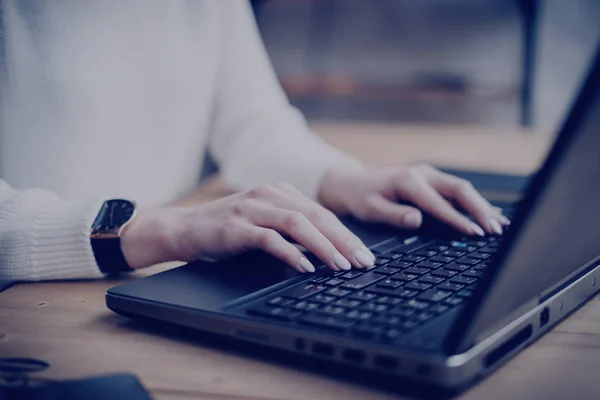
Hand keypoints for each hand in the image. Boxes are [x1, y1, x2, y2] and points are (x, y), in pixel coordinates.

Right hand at [120, 183, 374, 272]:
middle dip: (343, 241)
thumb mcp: (264, 224)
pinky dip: (290, 252)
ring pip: (297, 223)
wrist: (184, 228)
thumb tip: (329, 253)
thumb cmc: (228, 230)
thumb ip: (292, 231)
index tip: (364, 255)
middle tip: (362, 262)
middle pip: (316, 216)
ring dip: (323, 246)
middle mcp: (269, 194)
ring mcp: (252, 207)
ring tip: (340, 266)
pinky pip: (269, 238)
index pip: (322, 213)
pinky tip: (305, 267)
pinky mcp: (236, 225)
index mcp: (280, 192)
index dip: (346, 234)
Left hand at [319, 164, 509, 235]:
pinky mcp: (431, 180)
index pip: (439, 204)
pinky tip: (489, 214)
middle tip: (496, 230)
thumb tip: (416, 220)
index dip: (458, 220)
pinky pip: (457, 191)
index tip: (475, 233)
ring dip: (482, 206)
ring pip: (463, 189)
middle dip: (480, 210)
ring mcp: (429, 175)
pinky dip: (474, 203)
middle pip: (460, 190)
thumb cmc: (359, 198)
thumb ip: (393, 215)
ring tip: (501, 225)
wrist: (351, 182)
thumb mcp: (369, 209)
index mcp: (408, 182)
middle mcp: (422, 174)